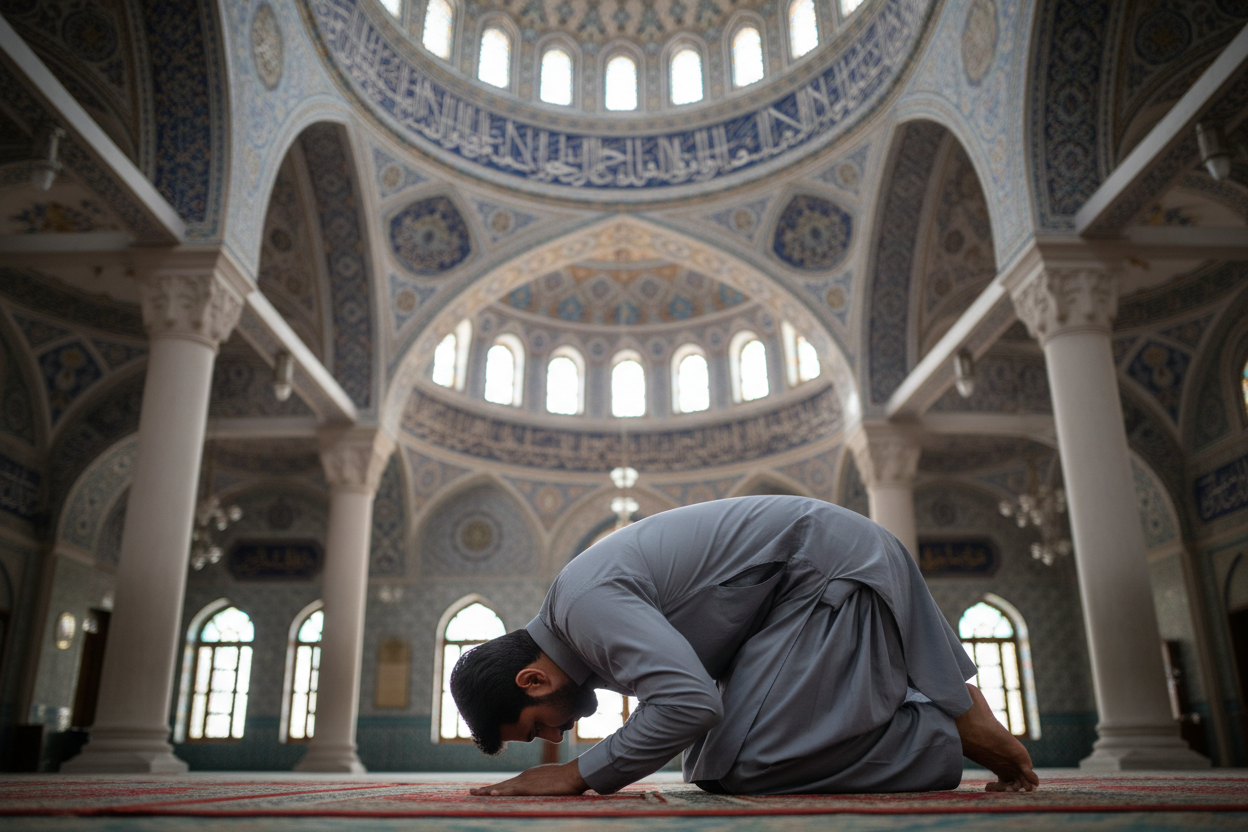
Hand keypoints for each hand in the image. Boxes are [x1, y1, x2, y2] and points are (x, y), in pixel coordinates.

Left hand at [468, 760, 589, 796]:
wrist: (575, 773)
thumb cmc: (569, 779)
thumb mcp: (554, 782)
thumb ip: (547, 786)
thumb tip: (548, 790)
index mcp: (530, 776)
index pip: (510, 783)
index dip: (498, 788)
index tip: (486, 791)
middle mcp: (525, 777)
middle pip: (502, 784)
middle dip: (485, 789)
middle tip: (471, 792)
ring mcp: (527, 781)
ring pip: (503, 787)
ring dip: (487, 791)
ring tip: (474, 793)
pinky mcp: (530, 787)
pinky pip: (512, 790)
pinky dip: (501, 791)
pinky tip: (491, 793)